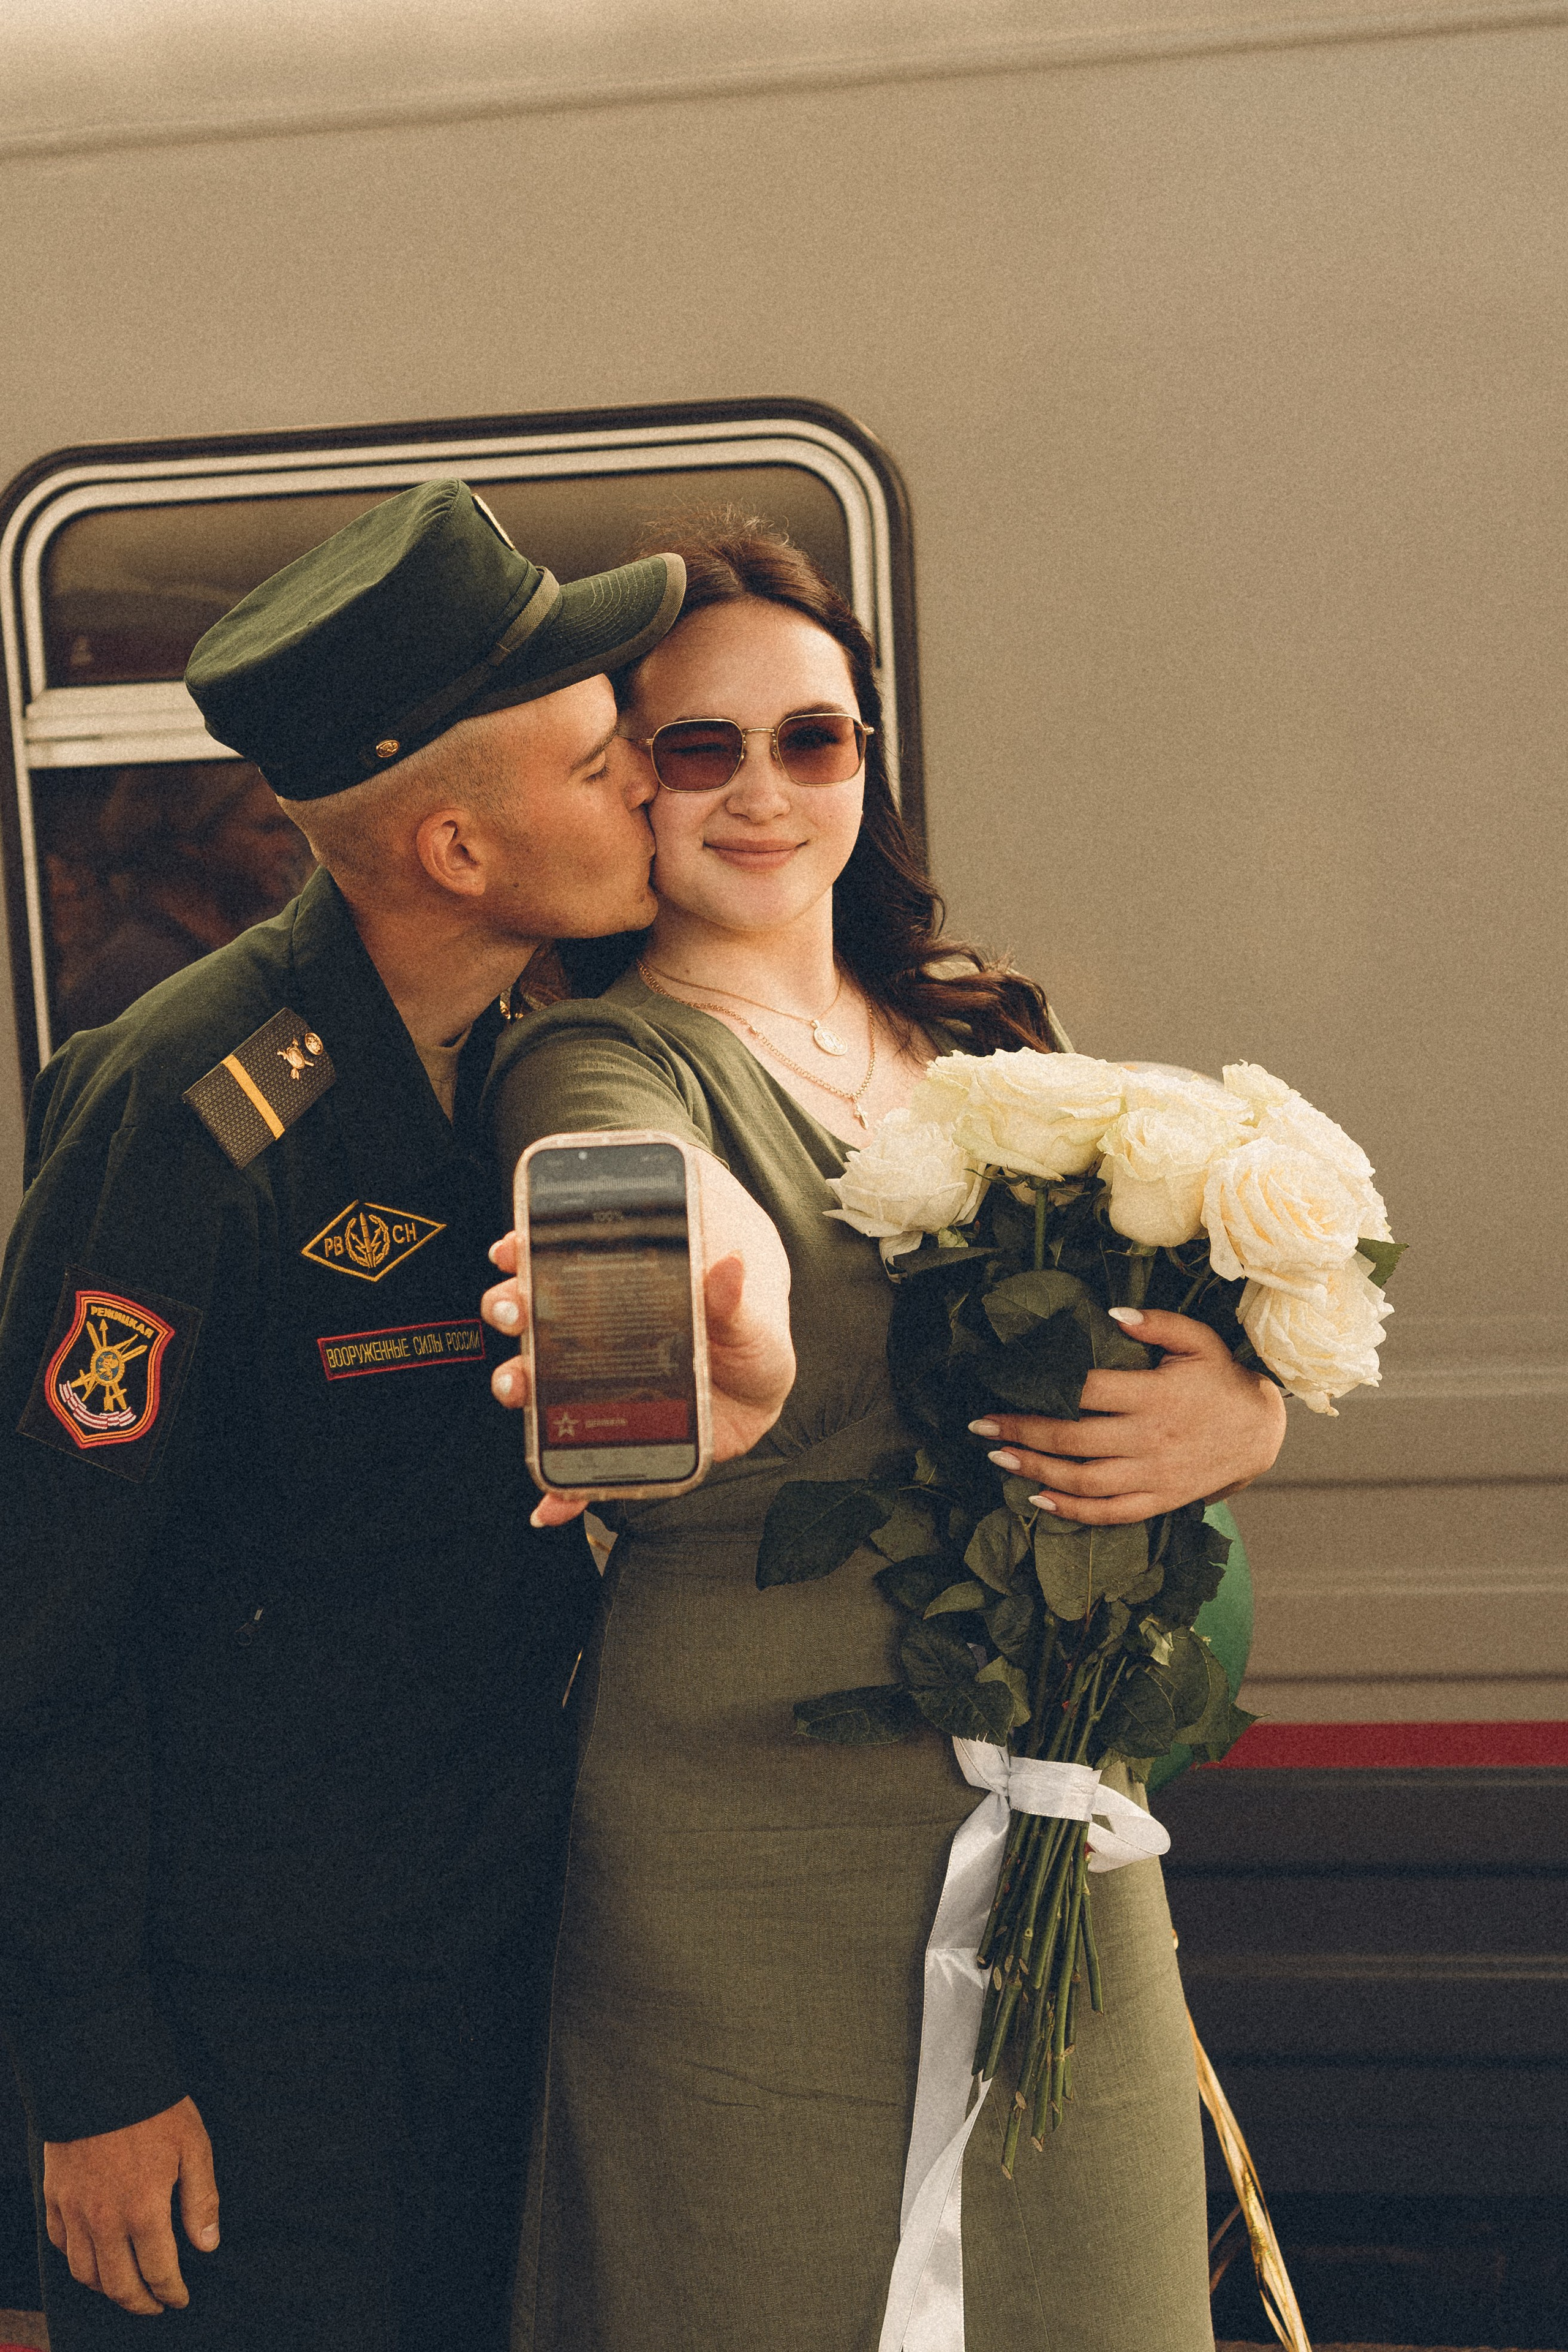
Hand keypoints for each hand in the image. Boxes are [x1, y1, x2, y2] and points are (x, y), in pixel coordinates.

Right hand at [43, 2094, 218, 2314]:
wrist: (101, 2075)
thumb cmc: (154, 2108)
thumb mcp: (193, 2147)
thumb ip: (200, 2200)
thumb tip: (207, 2245)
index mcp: (143, 2212)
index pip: (158, 2272)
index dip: (171, 2292)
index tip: (179, 2299)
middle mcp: (104, 2221)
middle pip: (119, 2284)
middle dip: (140, 2303)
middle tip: (154, 2305)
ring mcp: (75, 2211)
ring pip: (85, 2273)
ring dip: (107, 2288)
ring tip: (125, 2287)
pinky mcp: (55, 2196)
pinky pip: (61, 2244)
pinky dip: (77, 2260)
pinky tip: (91, 2257)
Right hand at [482, 1184, 793, 1525]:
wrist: (762, 1388)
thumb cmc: (747, 1338)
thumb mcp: (744, 1314)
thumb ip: (731, 1297)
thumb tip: (732, 1265)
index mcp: (621, 1295)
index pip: (560, 1264)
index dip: (527, 1253)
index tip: (513, 1249)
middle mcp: (596, 1337)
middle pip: (535, 1319)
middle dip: (512, 1311)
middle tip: (515, 1311)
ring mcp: (599, 1387)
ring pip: (540, 1383)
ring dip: (516, 1382)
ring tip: (517, 1385)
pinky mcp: (615, 1437)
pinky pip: (576, 1467)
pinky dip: (559, 1492)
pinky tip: (548, 1505)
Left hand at [970, 1308, 1286, 1524]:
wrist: (1260, 1432)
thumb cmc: (1220, 1379)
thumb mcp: (1199, 1340)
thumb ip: (1157, 1322)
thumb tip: (1113, 1313)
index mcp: (1156, 1395)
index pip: (1088, 1392)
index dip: (1042, 1390)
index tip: (1003, 1386)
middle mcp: (1151, 1439)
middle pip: (1074, 1439)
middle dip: (1023, 1432)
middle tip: (980, 1426)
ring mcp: (1154, 1476)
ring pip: (1084, 1480)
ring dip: (1036, 1470)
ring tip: (998, 1457)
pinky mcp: (1159, 1501)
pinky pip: (1109, 1514)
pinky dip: (1071, 1511)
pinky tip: (1036, 1499)